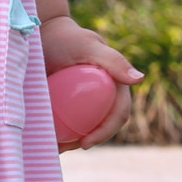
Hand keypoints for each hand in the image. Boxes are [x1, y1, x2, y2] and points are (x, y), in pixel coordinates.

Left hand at [39, 15, 142, 147]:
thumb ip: (113, 60)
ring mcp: (86, 99)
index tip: (85, 143)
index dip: (105, 132)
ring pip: (85, 126)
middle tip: (68, 149)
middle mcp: (103, 94)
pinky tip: (47, 140)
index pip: (117, 113)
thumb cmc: (67, 37)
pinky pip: (68, 121)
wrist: (42, 33)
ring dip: (73, 141)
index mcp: (115, 84)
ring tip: (56, 148)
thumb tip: (139, 80)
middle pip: (102, 124)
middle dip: (89, 141)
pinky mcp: (69, 101)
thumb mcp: (88, 46)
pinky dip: (60, 132)